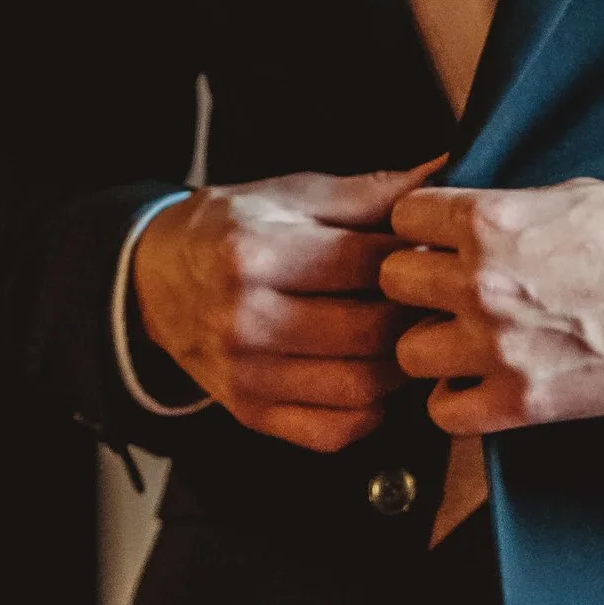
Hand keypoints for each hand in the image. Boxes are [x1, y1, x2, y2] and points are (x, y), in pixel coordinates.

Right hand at [130, 160, 443, 453]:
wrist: (156, 281)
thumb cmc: (234, 230)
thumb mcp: (293, 195)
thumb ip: (372, 193)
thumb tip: (447, 174)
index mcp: (254, 252)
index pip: (367, 264)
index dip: (416, 257)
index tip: (433, 252)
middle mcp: (245, 319)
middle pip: (370, 331)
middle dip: (414, 314)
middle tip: (430, 300)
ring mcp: (246, 374)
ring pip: (361, 387)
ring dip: (400, 364)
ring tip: (404, 335)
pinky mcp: (251, 413)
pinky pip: (335, 430)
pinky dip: (370, 409)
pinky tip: (371, 375)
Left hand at [380, 177, 603, 435]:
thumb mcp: (570, 195)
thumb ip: (505, 209)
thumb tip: (463, 220)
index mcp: (491, 223)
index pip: (403, 218)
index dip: (420, 227)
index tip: (436, 239)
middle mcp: (482, 285)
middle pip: (392, 282)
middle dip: (418, 283)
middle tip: (446, 290)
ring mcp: (497, 348)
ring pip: (407, 351)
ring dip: (432, 343)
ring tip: (462, 339)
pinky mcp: (520, 402)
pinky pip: (443, 411)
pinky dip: (454, 400)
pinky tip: (477, 383)